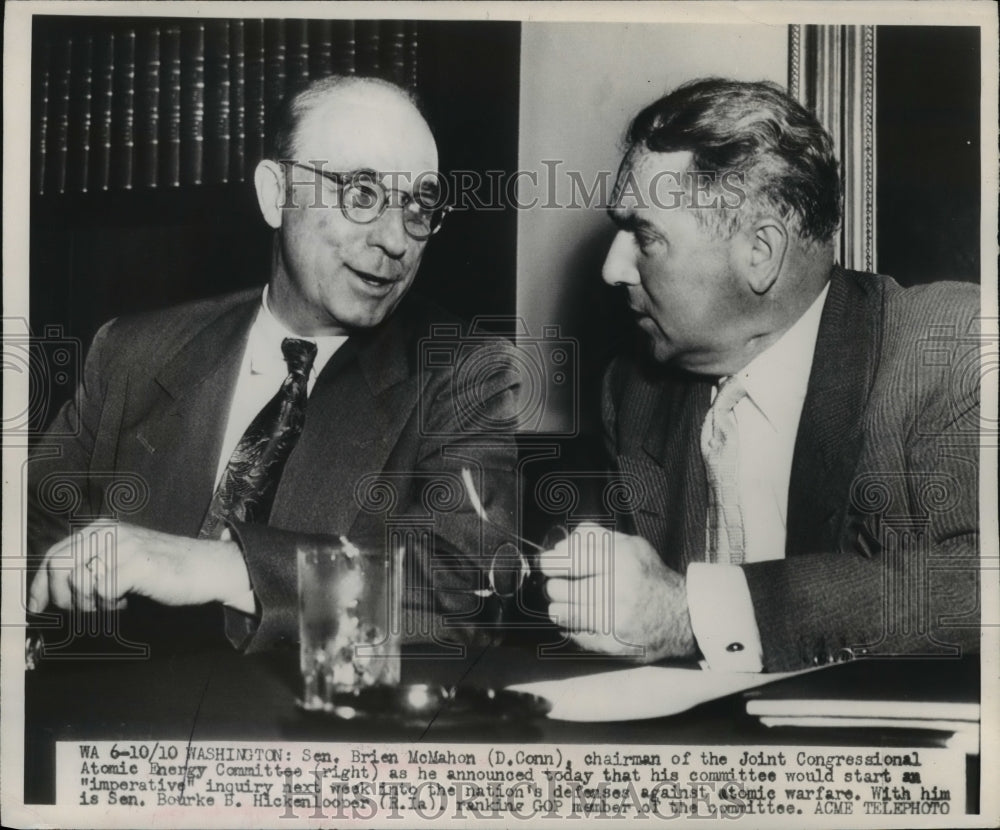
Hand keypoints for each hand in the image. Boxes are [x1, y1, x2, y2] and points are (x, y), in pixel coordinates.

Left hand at [27, 522, 250, 612]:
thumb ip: (92, 563)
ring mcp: (125, 545)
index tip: (37, 605)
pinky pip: (103, 591)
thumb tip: (52, 588)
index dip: (39, 583)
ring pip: (79, 582)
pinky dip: (109, 604)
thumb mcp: (122, 557)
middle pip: (58, 566)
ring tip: (111, 603)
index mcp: (102, 528)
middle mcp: (110, 532)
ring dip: (90, 603)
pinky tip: (126, 601)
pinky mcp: (138, 563)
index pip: (55, 553)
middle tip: (84, 609)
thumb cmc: (165, 568)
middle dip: (62, 596)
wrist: (207, 567)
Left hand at [537, 523, 695, 660]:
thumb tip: (560, 545)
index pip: (568, 559)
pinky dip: (572, 626)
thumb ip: (595, 537)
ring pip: (561, 613)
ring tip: (569, 602)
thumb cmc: (649, 577)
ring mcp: (614, 620)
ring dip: (559, 607)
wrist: (681, 617)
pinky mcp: (612, 644)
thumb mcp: (631, 545)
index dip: (550, 561)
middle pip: (559, 588)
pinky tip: (583, 619)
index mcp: (621, 560)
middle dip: (554, 585)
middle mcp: (619, 590)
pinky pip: (573, 634)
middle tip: (560, 585)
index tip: (548, 563)